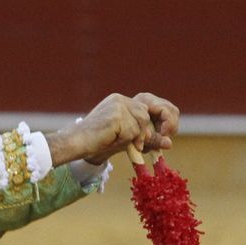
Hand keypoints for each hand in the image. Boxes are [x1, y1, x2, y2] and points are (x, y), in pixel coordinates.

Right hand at [46, 92, 178, 165]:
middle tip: (144, 145)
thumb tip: (170, 143)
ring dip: (136, 136)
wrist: (75, 143)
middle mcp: (119, 99)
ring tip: (122, 143)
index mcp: (121, 101)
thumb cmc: (97, 142)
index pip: (149, 107)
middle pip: (146, 113)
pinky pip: (132, 130)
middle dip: (150, 130)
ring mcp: (117, 105)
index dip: (158, 121)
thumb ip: (146, 138)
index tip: (161, 136)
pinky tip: (112, 140)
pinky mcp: (115, 114)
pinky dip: (126, 140)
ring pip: (141, 121)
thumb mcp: (126, 139)